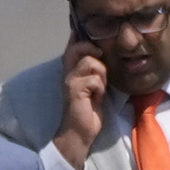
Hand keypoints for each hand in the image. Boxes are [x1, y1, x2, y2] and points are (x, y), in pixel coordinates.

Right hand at [53, 44, 106, 164]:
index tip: (92, 40)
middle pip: (77, 47)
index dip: (81, 37)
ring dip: (101, 74)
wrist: (80, 132)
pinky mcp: (75, 90)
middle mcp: (67, 72)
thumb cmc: (88, 109)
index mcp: (71, 70)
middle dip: (92, 50)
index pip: (72, 44)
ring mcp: (69, 81)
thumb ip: (94, 69)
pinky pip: (95, 79)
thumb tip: (102, 52)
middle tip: (101, 60)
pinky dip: (101, 88)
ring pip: (91, 62)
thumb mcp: (93, 85)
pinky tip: (97, 98)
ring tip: (100, 87)